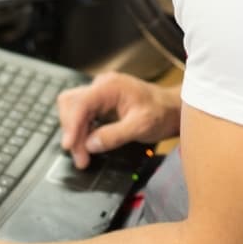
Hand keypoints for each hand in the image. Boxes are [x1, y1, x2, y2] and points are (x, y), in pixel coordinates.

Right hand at [58, 71, 180, 168]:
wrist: (173, 109)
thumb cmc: (162, 113)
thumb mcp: (141, 126)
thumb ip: (114, 135)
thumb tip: (90, 145)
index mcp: (110, 87)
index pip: (80, 103)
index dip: (71, 125)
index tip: (69, 145)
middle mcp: (101, 86)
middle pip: (71, 105)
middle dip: (71, 132)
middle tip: (80, 157)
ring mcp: (100, 93)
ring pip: (73, 110)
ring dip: (75, 134)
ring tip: (84, 156)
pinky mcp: (100, 102)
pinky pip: (82, 115)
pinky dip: (81, 131)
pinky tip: (88, 145)